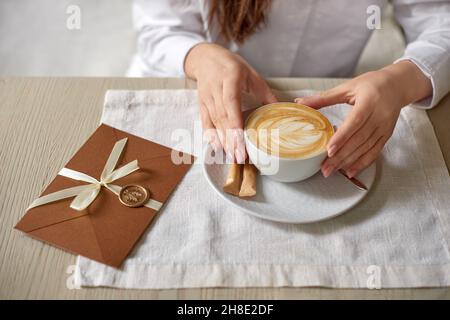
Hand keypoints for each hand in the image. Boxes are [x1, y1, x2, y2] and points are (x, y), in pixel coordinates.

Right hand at [184, 43, 276, 162]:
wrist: (205, 59)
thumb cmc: (231, 66)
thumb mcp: (251, 74)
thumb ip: (265, 93)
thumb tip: (282, 110)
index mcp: (230, 78)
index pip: (231, 103)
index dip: (236, 123)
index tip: (242, 140)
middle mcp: (215, 88)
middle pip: (223, 117)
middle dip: (231, 139)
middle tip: (240, 157)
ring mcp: (206, 97)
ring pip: (215, 122)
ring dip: (223, 141)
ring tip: (233, 156)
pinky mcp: (201, 104)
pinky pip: (206, 122)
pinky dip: (211, 136)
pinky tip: (219, 148)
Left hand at [295, 61, 431, 177]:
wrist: (398, 85)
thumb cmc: (370, 84)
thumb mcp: (347, 87)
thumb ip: (324, 97)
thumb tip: (300, 102)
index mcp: (369, 101)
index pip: (355, 122)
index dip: (342, 137)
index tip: (329, 150)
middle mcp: (379, 116)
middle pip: (359, 139)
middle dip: (341, 156)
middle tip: (325, 168)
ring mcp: (384, 127)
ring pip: (366, 148)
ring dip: (349, 162)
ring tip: (332, 171)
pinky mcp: (387, 135)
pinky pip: (375, 152)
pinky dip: (363, 163)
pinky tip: (350, 171)